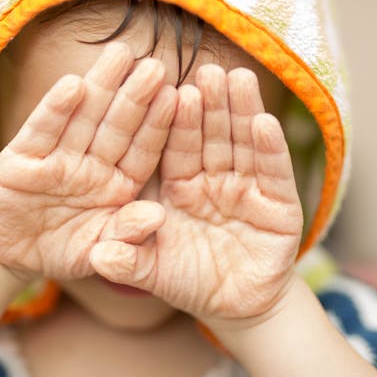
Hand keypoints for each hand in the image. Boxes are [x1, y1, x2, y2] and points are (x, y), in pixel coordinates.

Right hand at [0, 43, 177, 281]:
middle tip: (156, 65)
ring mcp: (57, 159)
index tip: (179, 97)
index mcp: (117, 183)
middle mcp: (91, 164)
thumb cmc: (64, 249)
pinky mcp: (21, 160)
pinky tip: (73, 84)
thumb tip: (158, 217)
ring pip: (83, 118)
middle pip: (116, 125)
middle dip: (136, 95)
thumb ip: (126, 235)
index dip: (158, 124)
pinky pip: (42, 132)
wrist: (11, 253)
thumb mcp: (97, 251)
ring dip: (101, 87)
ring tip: (121, 55)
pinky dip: (55, 110)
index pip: (142, 151)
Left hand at [90, 65, 302, 325]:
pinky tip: (265, 123)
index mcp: (180, 187)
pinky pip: (273, 174)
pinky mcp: (280, 206)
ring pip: (243, 145)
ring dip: (242, 112)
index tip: (170, 89)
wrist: (237, 307)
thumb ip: (127, 260)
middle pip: (211, 137)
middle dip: (210, 105)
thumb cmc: (189, 282)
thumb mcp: (154, 271)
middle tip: (206, 70)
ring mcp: (248, 190)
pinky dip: (270, 151)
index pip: (176, 148)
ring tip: (238, 78)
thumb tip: (96, 256)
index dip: (175, 121)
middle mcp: (214, 181)